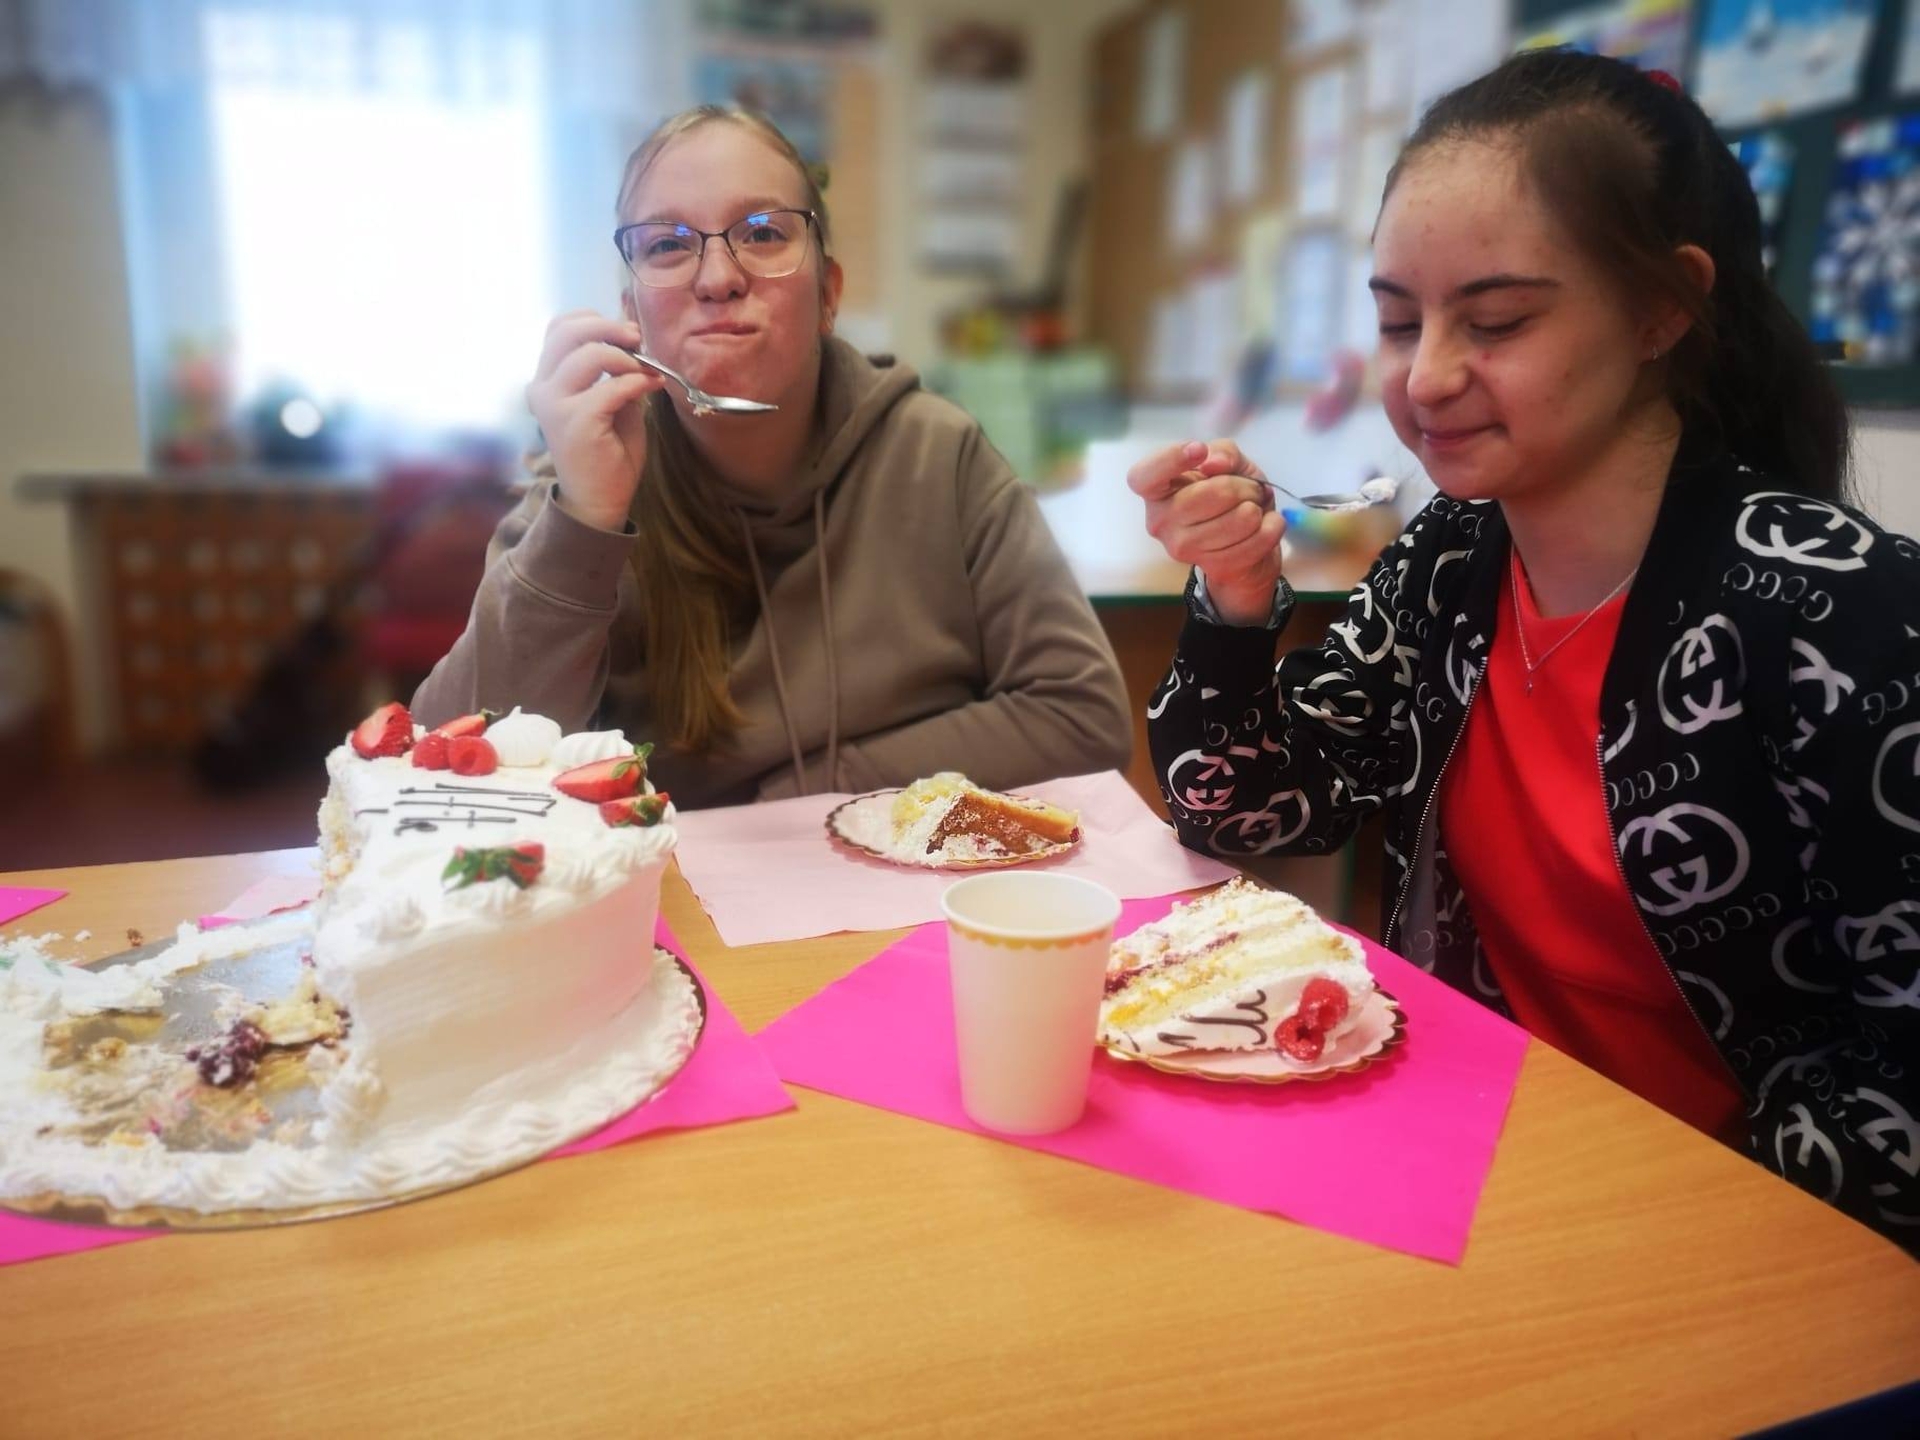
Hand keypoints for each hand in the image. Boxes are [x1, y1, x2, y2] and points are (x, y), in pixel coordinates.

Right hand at [525, 311, 665, 531]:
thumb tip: (633, 338)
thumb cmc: (608, 452)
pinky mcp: (575, 421)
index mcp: (547, 380)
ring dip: (626, 358)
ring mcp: (554, 405)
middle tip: (637, 339)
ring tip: (645, 372)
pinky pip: (611, 386)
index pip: (558, 328)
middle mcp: (542, 388)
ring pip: (589, 354)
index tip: (625, 333)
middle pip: (568, 331)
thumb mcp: (611, 400)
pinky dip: (637, 382)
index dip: (593, 319)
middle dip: (609, 327)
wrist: (600, 499)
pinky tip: (651, 388)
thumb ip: (614, 370)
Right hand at [1129, 439, 1285, 623]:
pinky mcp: (1211, 566)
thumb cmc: (1228, 493)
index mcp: (1155, 490)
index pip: (1143, 477)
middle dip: (1242, 486)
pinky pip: (1256, 541)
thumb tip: (1214, 463)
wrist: (1244, 541)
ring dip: (1258, 508)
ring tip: (1254, 508)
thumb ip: (1223, 452)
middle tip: (1249, 488)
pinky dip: (1271, 527)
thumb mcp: (1228, 461)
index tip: (1199, 450)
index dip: (1170, 460)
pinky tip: (1266, 524)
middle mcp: (1159, 521)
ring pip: (1240, 519)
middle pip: (1210, 494)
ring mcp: (1183, 548)